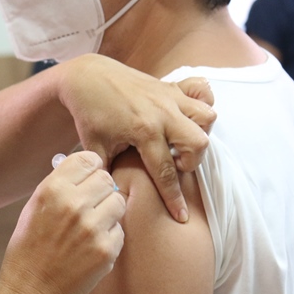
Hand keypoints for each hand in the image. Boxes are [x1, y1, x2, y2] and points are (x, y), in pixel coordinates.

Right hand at [0, 151, 125, 293]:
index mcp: (52, 189)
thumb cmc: (31, 245)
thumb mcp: (35, 205)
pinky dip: (109, 236)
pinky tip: (91, 246)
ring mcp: (92, 227)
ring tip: (91, 226)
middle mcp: (73, 204)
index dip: (90, 168)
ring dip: (108, 211)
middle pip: (106, 179)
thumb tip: (89, 164)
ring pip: (118, 202)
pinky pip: (120, 229)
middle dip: (100, 190)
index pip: (88, 159)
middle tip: (89, 206)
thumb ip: (61, 182)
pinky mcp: (106, 249)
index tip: (88, 178)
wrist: (32, 290)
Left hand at [56, 54, 214, 222]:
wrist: (86, 77)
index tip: (181, 216)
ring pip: (206, 117)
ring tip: (179, 140)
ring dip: (198, 132)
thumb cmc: (90, 113)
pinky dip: (202, 103)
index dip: (174, 198)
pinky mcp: (171, 85)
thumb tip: (114, 199)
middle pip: (198, 143)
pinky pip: (202, 90)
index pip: (165, 171)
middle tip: (172, 163)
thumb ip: (106, 173)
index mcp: (143, 130)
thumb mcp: (94, 146)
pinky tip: (187, 116)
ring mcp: (169, 96)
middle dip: (191, 161)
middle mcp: (162, 112)